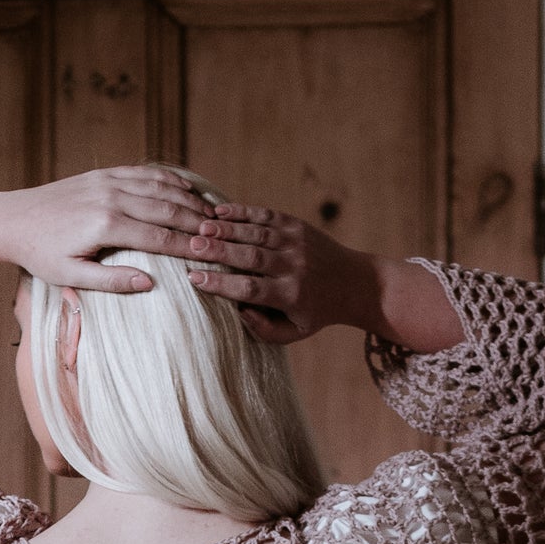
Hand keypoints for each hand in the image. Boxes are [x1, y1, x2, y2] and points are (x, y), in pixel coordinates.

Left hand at [0, 168, 213, 291]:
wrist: (14, 219)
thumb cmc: (41, 254)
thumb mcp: (70, 277)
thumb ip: (111, 281)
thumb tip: (149, 283)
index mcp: (106, 225)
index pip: (159, 238)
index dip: (189, 247)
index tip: (212, 256)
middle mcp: (111, 197)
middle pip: (168, 209)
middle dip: (199, 223)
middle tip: (224, 235)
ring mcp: (109, 181)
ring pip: (161, 187)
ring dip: (190, 200)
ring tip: (214, 215)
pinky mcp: (105, 173)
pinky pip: (146, 173)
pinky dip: (171, 181)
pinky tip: (188, 191)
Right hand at [186, 205, 373, 344]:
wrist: (354, 282)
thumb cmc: (316, 312)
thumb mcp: (294, 332)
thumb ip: (265, 330)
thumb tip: (238, 312)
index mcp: (291, 295)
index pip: (250, 288)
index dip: (221, 284)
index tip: (194, 279)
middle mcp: (294, 266)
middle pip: (251, 257)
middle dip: (219, 251)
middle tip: (191, 247)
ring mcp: (297, 242)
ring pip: (257, 233)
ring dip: (227, 229)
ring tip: (200, 228)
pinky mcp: (297, 226)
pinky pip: (267, 216)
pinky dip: (243, 212)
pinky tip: (220, 211)